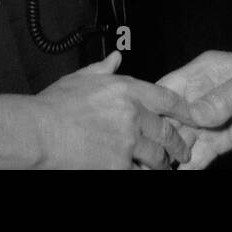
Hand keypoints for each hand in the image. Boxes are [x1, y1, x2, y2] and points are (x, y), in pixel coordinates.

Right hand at [34, 51, 191, 169]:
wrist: (40, 132)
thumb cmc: (55, 105)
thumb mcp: (82, 78)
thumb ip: (104, 69)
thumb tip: (116, 58)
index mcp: (126, 90)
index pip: (167, 98)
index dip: (183, 108)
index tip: (192, 116)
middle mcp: (132, 115)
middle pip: (167, 131)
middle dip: (178, 144)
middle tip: (183, 150)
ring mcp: (127, 143)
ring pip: (157, 156)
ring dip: (162, 163)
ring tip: (163, 167)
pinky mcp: (118, 166)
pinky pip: (138, 172)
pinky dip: (141, 173)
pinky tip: (140, 173)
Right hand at [157, 48, 231, 168]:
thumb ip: (224, 97)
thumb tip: (196, 115)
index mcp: (201, 73)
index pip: (168, 89)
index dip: (153, 107)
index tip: (142, 126)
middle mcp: (201, 96)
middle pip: (171, 118)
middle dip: (159, 137)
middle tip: (148, 158)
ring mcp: (211, 118)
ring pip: (184, 138)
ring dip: (172, 154)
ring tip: (159, 170)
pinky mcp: (223, 137)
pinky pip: (203, 153)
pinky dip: (191, 165)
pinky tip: (180, 174)